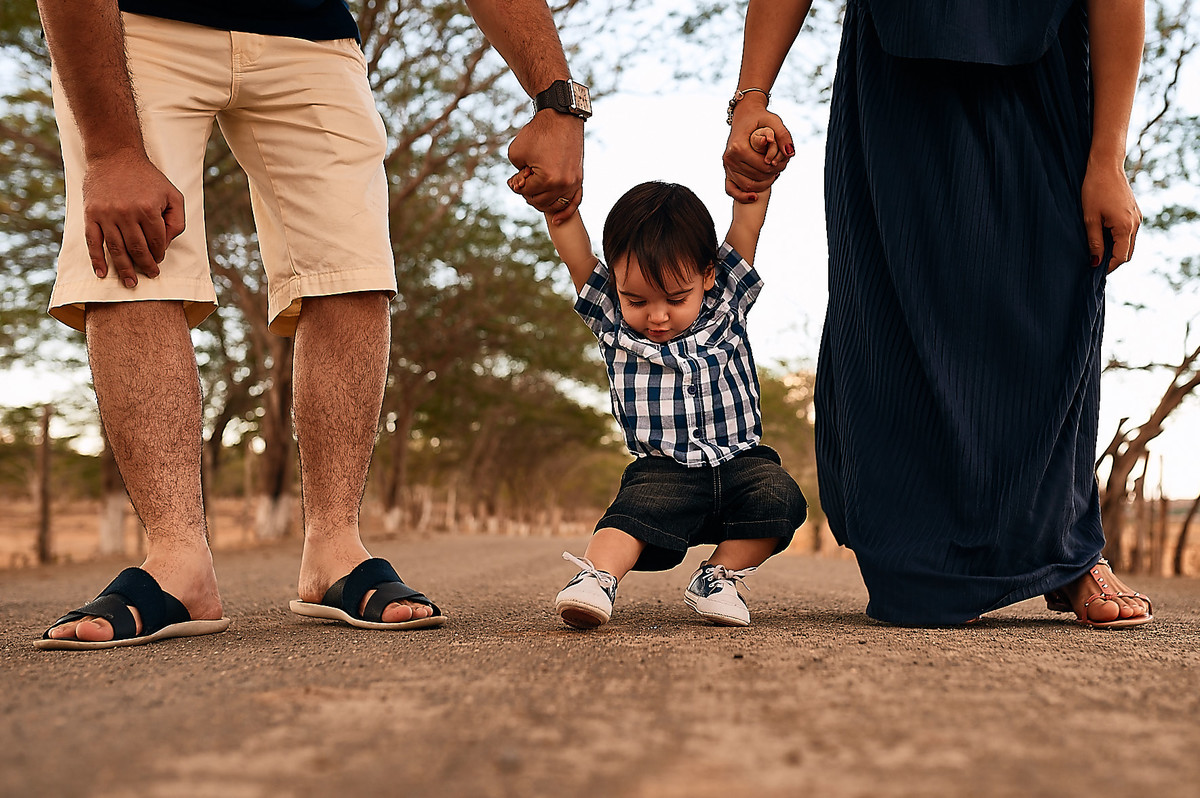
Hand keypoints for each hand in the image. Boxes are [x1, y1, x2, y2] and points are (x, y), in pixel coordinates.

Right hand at [82, 149, 185, 287]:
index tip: (159, 260)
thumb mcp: (172, 195)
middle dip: (146, 266)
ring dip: (124, 269)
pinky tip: (102, 273)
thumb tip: (166, 244)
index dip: (160, 254)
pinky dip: (96, 259)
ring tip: (130, 283)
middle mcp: (127, 213)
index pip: (157, 242)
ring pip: (117, 249)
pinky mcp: (91, 214)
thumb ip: (176, 220)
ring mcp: (107, 215)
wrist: (115, 156)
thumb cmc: (148, 178)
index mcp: (148, 209)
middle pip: (138, 249)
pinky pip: (93, 241)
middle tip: (150, 275)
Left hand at [507, 109, 583, 223]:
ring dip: (543, 201)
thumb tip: (521, 187)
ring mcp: (573, 182)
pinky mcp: (579, 178)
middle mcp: (563, 184)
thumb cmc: (537, 133)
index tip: (517, 174)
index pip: (527, 193)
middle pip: (540, 202)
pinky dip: (566, 211)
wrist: (561, 118)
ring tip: (535, 190)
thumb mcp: (516, 153)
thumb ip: (516, 175)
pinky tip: (557, 221)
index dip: (518, 184)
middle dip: (529, 193)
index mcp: (547, 179)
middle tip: (525, 179)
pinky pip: (575, 201)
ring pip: (555, 204)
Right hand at [724, 101, 793, 203]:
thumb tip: (789, 153)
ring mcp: (727, 166)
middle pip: (756, 177)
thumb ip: (783, 135)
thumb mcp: (774, 121)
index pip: (763, 166)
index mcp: (739, 147)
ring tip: (773, 174)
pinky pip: (731, 190)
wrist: (744, 117)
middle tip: (781, 167)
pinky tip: (755, 197)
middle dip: (772, 174)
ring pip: (747, 186)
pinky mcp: (727, 171)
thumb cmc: (760, 119)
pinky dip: (743, 196)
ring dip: (763, 184)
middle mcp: (730, 158)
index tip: (783, 161)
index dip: (777, 166)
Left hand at [1081, 159, 1139, 272]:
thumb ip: (1094, 242)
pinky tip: (1104, 238)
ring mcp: (1137, 217)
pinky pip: (1129, 232)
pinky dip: (1119, 239)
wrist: (1106, 167)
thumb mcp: (1090, 218)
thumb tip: (1095, 262)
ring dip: (1115, 250)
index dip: (1108, 267)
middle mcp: (1136, 224)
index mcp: (1126, 227)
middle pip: (1127, 252)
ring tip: (1097, 252)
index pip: (1121, 257)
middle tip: (1094, 264)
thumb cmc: (1095, 190)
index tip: (1094, 272)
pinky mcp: (1134, 212)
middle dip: (1113, 261)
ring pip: (1129, 243)